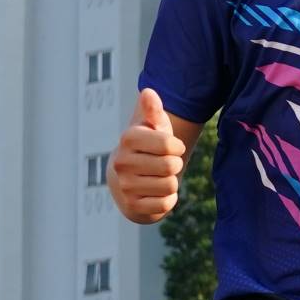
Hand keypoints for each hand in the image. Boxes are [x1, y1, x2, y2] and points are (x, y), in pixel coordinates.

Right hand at [111, 89, 184, 225]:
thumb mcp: (153, 127)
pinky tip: (156, 193)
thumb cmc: (148, 148)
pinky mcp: (132, 207)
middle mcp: (122, 162)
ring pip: (170, 185)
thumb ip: (153, 110)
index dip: (177, 147)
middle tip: (165, 164)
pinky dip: (168, 200)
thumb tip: (148, 92)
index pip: (169, 145)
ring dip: (171, 182)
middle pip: (171, 166)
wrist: (129, 179)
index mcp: (128, 139)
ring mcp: (125, 186)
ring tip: (159, 177)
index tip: (171, 147)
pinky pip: (165, 204)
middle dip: (174, 165)